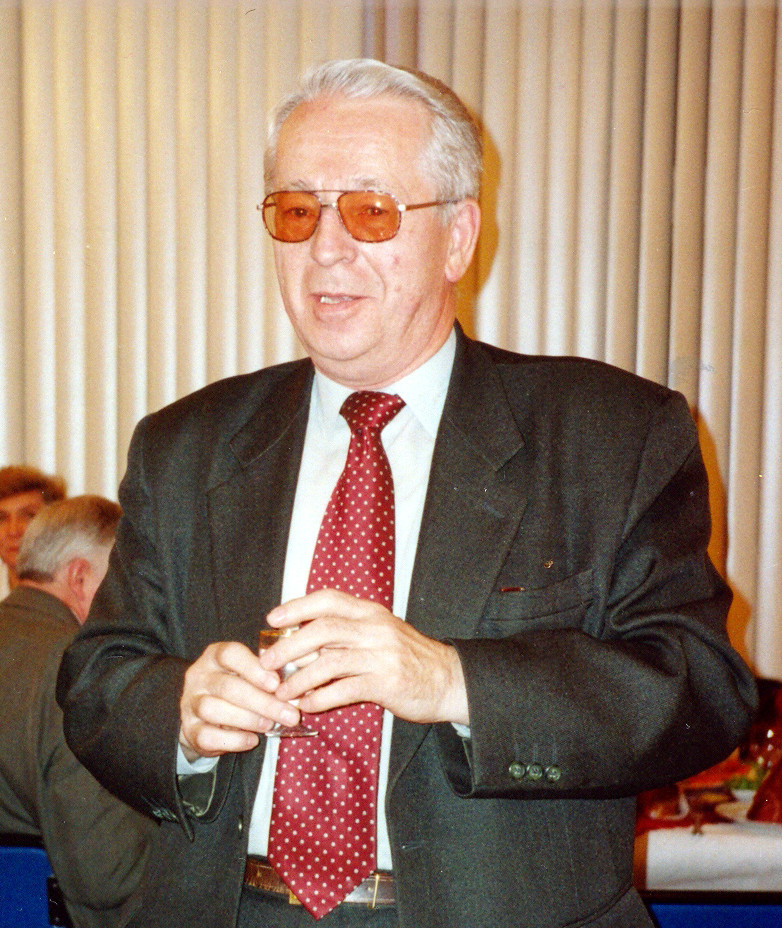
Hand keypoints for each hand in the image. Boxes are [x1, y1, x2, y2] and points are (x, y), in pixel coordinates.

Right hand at [178, 641, 300, 761]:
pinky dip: (232, 740)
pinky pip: (207, 736)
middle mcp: (199, 676)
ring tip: (270, 725)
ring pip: (214, 710)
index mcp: (216, 655)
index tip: (276, 683)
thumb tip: (312, 661)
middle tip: (290, 714)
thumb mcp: (252, 671)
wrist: (205, 714)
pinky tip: (251, 740)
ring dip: (248, 719)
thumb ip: (276, 668)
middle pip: (228, 687)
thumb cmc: (239, 686)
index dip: (254, 668)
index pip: (230, 654)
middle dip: (262, 702)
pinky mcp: (189, 730)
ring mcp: (190, 703)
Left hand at [260, 590, 468, 725]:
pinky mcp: (387, 683)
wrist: (449, 680)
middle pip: (322, 629)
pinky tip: (308, 705)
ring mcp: (382, 655)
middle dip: (289, 647)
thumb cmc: (409, 657)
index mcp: (371, 612)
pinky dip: (321, 698)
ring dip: (299, 679)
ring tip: (282, 693)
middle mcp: (375, 628)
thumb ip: (348, 632)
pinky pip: (344, 689)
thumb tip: (303, 639)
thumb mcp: (380, 633)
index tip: (273, 619)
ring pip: (329, 661)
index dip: (297, 607)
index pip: (328, 599)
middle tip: (268, 663)